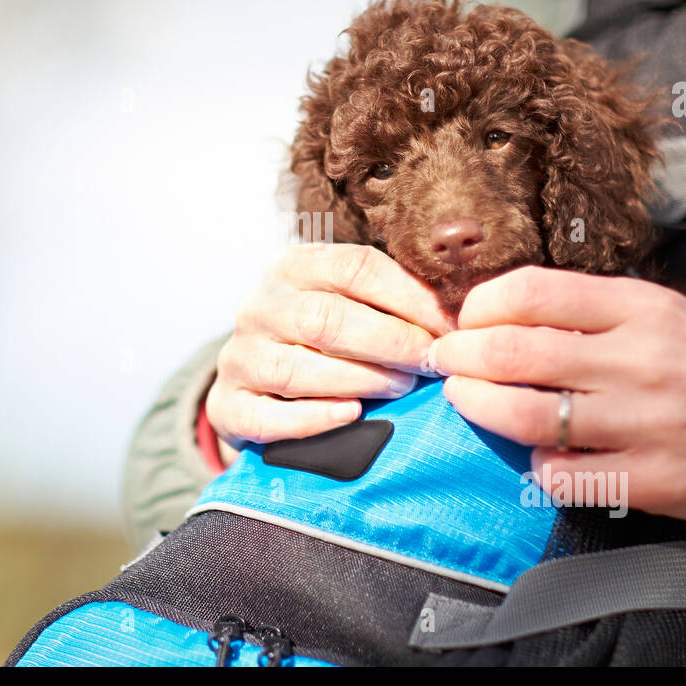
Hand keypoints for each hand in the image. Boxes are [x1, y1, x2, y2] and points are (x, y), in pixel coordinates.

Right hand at [206, 243, 454, 454]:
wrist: (257, 388)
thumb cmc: (321, 342)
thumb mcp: (347, 303)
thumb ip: (389, 300)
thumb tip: (458, 310)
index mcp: (292, 267)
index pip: (354, 267)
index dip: (408, 296)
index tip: (450, 325)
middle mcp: (258, 307)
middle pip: (325, 318)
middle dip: (389, 341)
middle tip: (430, 362)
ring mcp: (238, 357)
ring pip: (297, 368)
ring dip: (360, 379)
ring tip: (403, 388)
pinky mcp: (227, 406)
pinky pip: (267, 418)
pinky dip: (313, 419)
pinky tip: (351, 415)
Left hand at [430, 266, 685, 544]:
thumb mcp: (671, 314)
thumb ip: (596, 310)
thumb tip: (509, 313)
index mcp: (642, 308)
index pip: (530, 291)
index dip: (478, 306)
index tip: (464, 319)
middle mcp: (638, 360)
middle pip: (511, 352)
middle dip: (459, 357)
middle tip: (444, 362)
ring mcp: (642, 424)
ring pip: (524, 415)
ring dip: (478, 407)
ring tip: (465, 400)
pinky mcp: (648, 480)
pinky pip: (560, 474)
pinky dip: (536, 465)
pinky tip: (539, 455)